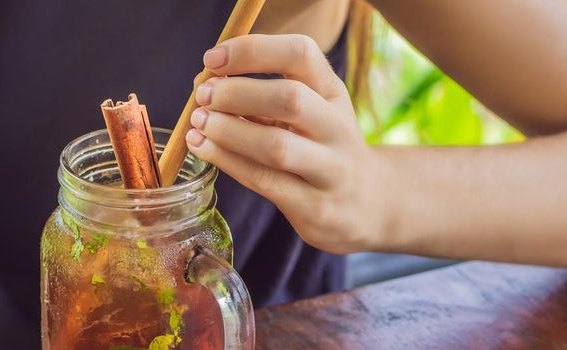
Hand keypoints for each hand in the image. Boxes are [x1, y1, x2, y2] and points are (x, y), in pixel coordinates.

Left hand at [186, 34, 388, 253]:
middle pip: (290, 98)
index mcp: (333, 92)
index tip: (212, 59)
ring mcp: (331, 170)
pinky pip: (265, 182)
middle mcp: (338, 127)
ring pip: (277, 146)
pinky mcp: (316, 207)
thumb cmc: (321, 148)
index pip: (301, 54)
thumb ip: (263, 95)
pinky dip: (228, 162)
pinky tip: (204, 149)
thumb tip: (206, 82)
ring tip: (198, 123)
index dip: (251, 50)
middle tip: (202, 96)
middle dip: (236, 93)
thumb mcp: (309, 112)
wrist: (368, 203)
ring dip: (228, 131)